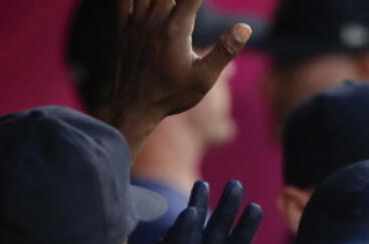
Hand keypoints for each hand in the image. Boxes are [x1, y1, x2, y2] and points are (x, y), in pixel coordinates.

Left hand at [99, 0, 250, 153]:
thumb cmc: (170, 94)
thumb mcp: (203, 78)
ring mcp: (136, 22)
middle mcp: (155, 20)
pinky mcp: (122, 28)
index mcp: (177, 28)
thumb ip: (225, 50)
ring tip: (171, 6)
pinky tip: (147, 4)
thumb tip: (246, 28)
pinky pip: (124, 0)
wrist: (132, 107)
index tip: (203, 2)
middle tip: (190, 7)